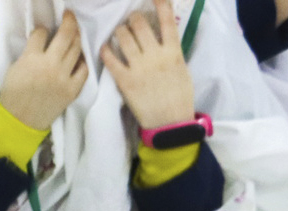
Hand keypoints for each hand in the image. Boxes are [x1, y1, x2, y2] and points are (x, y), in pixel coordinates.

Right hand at [0, 13, 87, 131]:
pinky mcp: (72, 89)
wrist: (20, 121)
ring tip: (75, 35)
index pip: (41, 33)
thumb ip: (29, 52)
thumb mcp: (15, 68)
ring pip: (76, 49)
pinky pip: (83, 70)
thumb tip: (42, 40)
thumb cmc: (14, 95)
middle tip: (69, 16)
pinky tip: (78, 60)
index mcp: (31, 58)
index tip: (42, 32)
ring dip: (76, 38)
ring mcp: (63, 77)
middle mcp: (49, 65)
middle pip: (65, 35)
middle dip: (69, 21)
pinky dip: (82, 62)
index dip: (41, 30)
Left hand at [101, 0, 197, 129]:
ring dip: (120, 30)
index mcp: (173, 51)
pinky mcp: (125, 80)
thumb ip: (171, 51)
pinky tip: (105, 47)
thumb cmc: (179, 96)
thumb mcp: (181, 68)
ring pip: (124, 37)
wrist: (169, 122)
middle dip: (133, 19)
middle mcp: (155, 55)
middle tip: (131, 21)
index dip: (160, 3)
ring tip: (119, 32)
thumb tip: (162, 38)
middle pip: (140, 25)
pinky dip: (106, 50)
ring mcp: (139, 67)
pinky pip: (112, 60)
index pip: (167, 20)